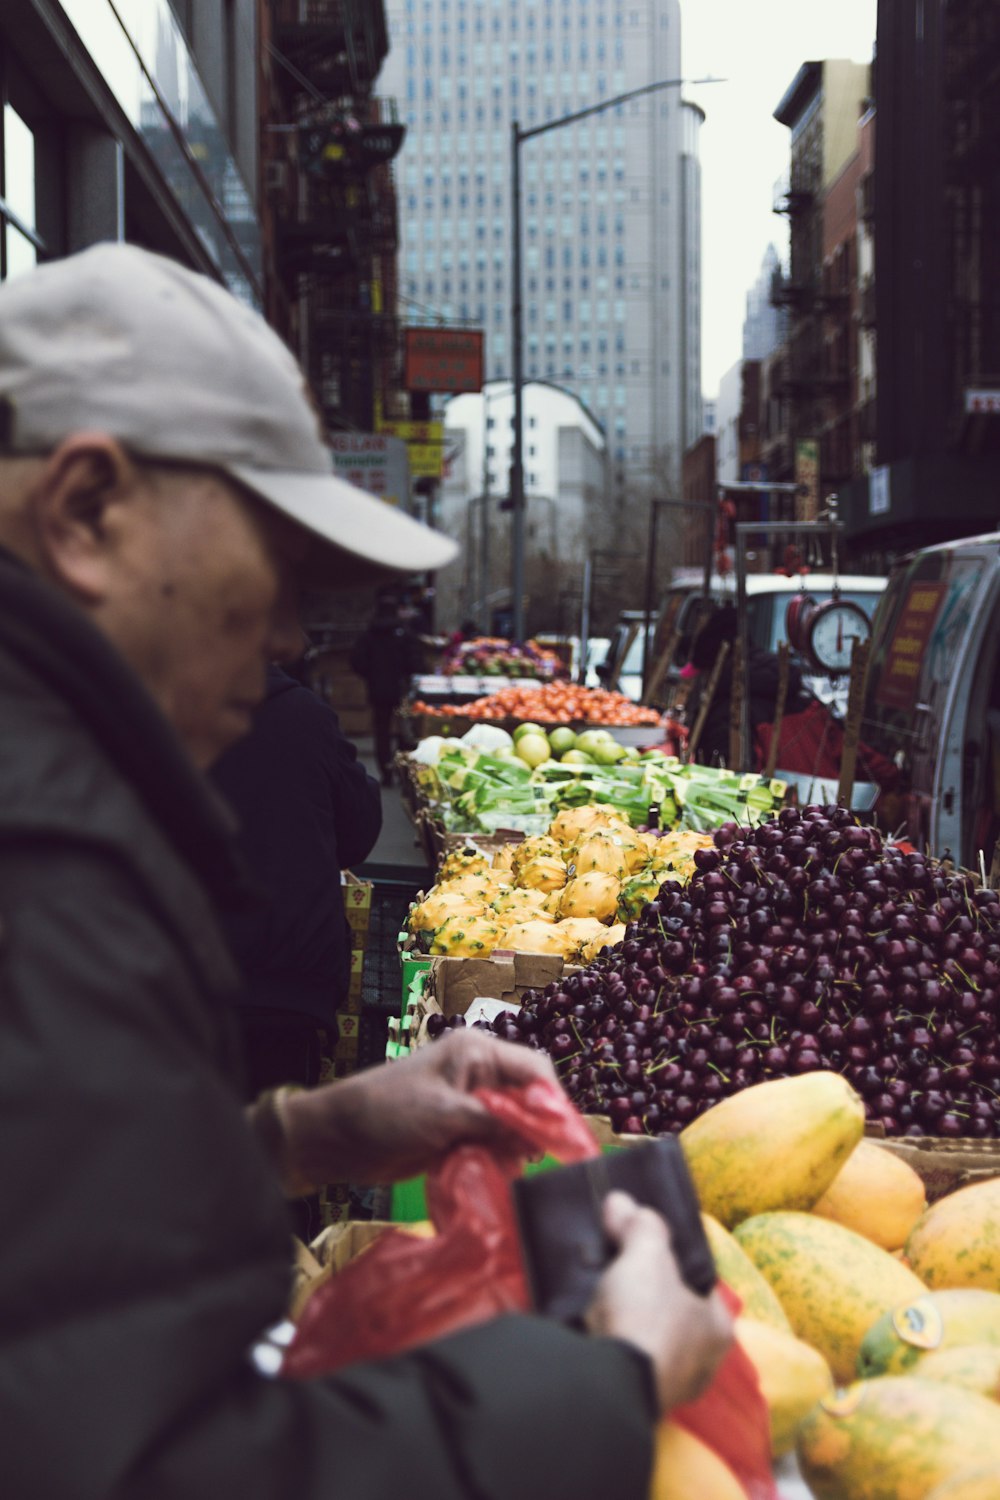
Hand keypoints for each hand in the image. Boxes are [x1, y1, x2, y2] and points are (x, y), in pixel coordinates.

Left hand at [280, 1030, 559, 1187]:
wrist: (339, 1138)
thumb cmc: (387, 1111)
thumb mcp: (445, 1114)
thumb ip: (495, 1121)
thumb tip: (538, 1136)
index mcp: (476, 1052)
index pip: (534, 1069)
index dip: (554, 1100)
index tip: (564, 1136)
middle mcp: (477, 1074)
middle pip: (527, 1099)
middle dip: (534, 1129)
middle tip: (534, 1161)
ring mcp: (468, 1103)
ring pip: (513, 1126)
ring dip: (513, 1149)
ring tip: (506, 1169)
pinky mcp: (459, 1130)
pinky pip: (493, 1144)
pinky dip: (495, 1160)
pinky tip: (491, 1175)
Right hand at [585, 1191, 732, 1413]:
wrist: (607, 1384)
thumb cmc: (646, 1316)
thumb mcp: (647, 1255)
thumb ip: (640, 1226)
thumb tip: (622, 1202)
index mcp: (718, 1328)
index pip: (700, 1281)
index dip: (673, 1258)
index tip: (646, 1243)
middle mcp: (702, 1362)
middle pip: (669, 1308)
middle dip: (644, 1288)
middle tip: (617, 1263)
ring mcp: (667, 1385)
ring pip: (644, 1334)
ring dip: (623, 1313)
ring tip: (596, 1285)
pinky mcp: (632, 1396)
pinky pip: (622, 1353)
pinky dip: (607, 1336)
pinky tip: (586, 1316)